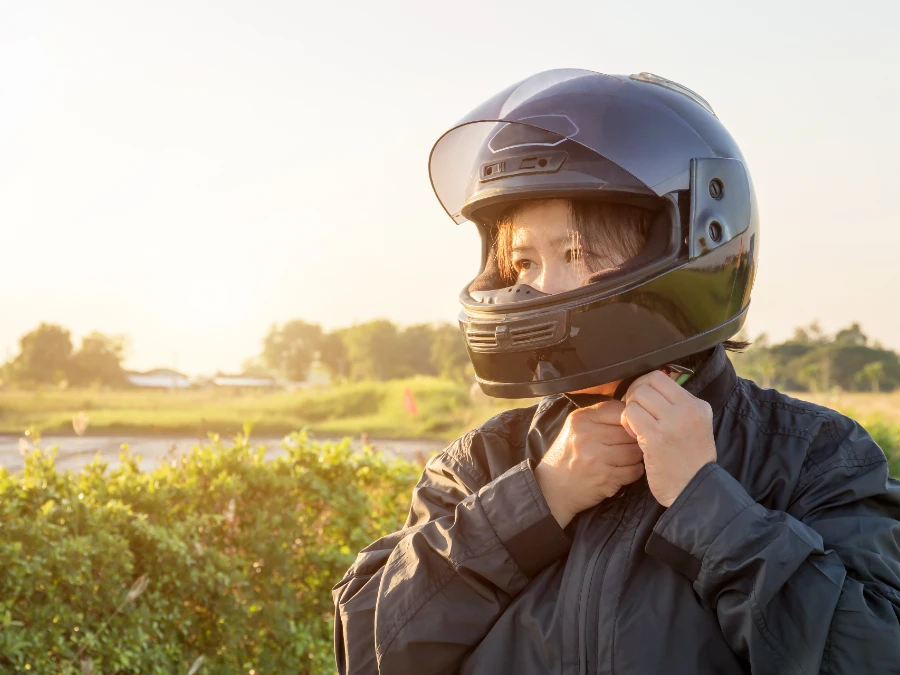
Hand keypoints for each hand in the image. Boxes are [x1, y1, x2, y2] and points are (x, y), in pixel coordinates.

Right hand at [534, 400, 644, 528]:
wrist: (552, 488)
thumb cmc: (567, 455)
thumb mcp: (575, 428)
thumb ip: (600, 417)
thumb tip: (634, 413)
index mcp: (581, 419)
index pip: (618, 409)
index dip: (629, 418)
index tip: (629, 426)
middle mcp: (588, 436)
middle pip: (629, 431)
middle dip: (635, 438)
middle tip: (630, 444)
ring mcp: (597, 459)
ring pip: (634, 451)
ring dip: (636, 456)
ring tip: (628, 458)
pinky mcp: (605, 479)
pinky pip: (634, 471)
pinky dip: (634, 471)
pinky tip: (625, 470)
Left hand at [620, 370, 716, 506]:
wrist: (695, 490)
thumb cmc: (690, 461)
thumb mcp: (694, 427)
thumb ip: (676, 407)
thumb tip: (649, 388)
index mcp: (697, 405)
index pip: (661, 377)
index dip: (643, 385)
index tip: (640, 400)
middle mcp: (687, 409)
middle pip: (647, 383)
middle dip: (634, 395)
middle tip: (634, 412)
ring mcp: (672, 422)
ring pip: (637, 397)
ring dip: (629, 410)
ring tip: (635, 426)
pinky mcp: (657, 437)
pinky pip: (631, 415)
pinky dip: (627, 422)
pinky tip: (633, 435)